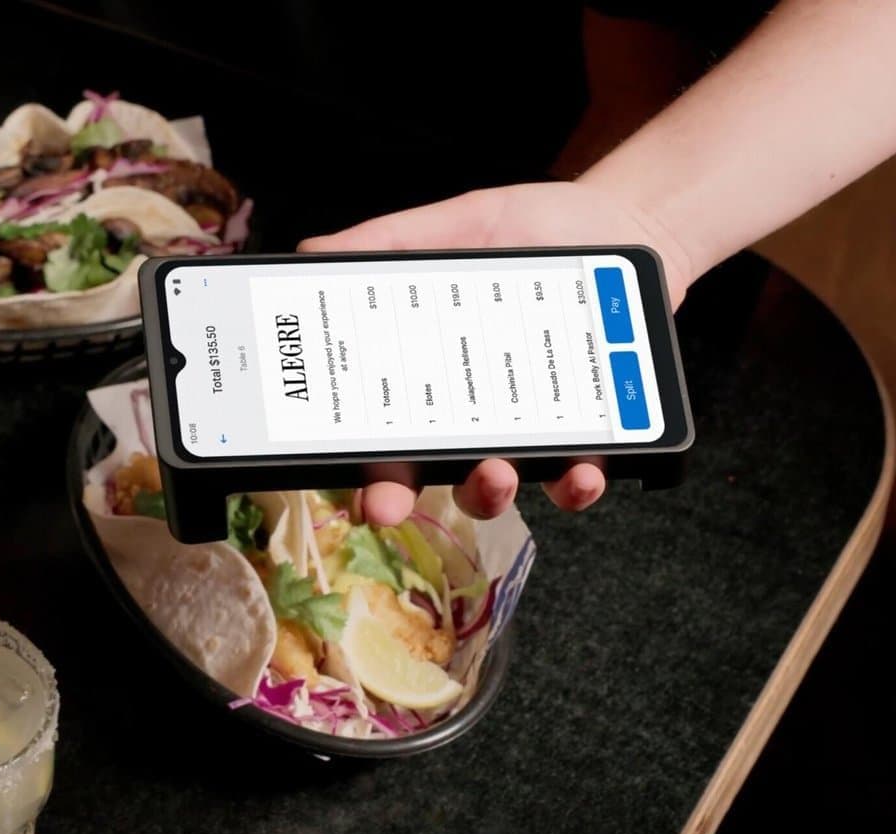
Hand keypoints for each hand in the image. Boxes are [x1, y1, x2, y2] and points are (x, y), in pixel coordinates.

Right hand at [300, 181, 692, 525]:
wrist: (624, 227)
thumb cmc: (536, 232)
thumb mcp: (461, 225)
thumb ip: (393, 241)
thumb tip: (311, 254)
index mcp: (431, 378)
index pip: (384, 435)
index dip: (363, 468)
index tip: (346, 487)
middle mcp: (472, 417)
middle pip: (425, 473)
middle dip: (401, 499)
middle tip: (388, 506)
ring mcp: (528, 433)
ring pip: (496, 485)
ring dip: (488, 491)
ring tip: (493, 471)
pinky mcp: (589, 435)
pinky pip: (577, 477)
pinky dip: (577, 485)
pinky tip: (581, 471)